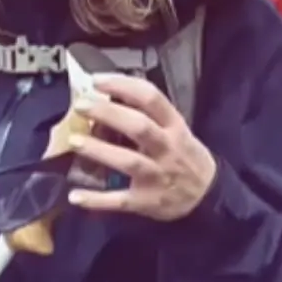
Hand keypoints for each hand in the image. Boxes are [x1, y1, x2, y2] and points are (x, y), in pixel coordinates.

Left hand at [64, 72, 216, 220]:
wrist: (208, 195)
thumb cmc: (182, 154)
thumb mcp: (175, 129)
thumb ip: (148, 114)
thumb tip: (107, 94)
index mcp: (174, 126)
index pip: (151, 99)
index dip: (123, 86)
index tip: (96, 79)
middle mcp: (167, 149)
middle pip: (139, 127)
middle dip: (109, 114)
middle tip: (80, 105)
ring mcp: (157, 176)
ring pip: (129, 161)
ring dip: (100, 151)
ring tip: (74, 141)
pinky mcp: (147, 201)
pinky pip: (120, 201)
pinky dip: (97, 200)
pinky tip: (75, 196)